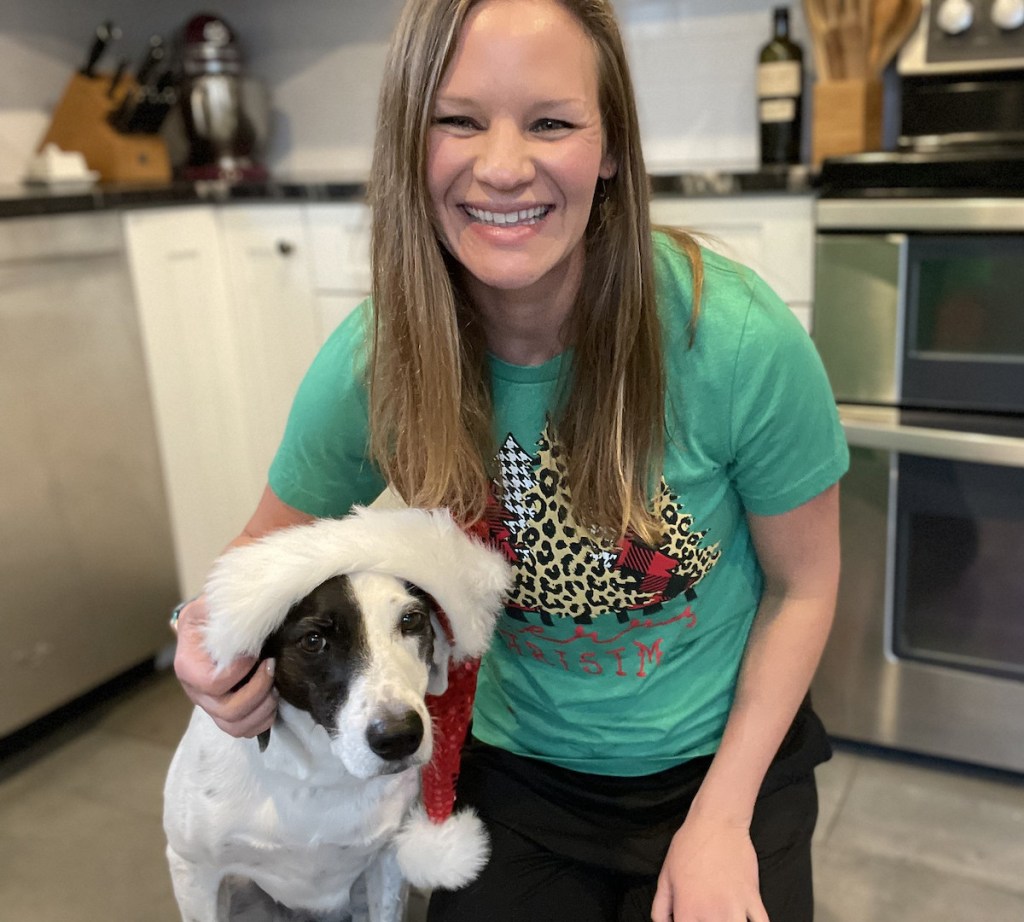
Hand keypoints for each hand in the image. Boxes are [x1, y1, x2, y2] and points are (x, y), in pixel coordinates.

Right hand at [173, 596, 277, 736]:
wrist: (211, 624)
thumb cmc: (214, 613)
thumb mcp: (212, 605)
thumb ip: (223, 611)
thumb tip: (249, 615)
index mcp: (189, 665)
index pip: (213, 683)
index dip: (239, 672)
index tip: (255, 653)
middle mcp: (196, 691)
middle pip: (227, 711)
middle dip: (258, 692)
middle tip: (271, 667)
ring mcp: (210, 705)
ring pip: (235, 727)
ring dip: (263, 710)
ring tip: (275, 687)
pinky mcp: (225, 711)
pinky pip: (243, 730)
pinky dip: (262, 720)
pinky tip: (272, 698)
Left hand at [650, 811, 768, 921]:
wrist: (717, 823)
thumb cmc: (689, 845)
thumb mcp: (665, 875)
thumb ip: (661, 906)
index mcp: (688, 911)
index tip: (689, 919)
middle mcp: (712, 915)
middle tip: (706, 915)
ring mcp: (735, 908)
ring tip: (726, 918)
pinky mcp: (753, 898)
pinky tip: (747, 920)